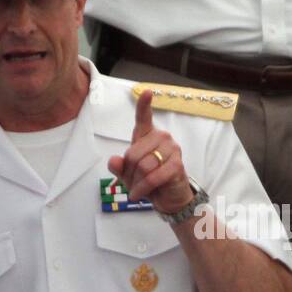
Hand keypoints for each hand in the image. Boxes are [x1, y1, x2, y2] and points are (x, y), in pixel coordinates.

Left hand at [107, 90, 192, 216]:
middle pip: (133, 154)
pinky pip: (153, 177)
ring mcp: (172, 150)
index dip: (144, 105)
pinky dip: (142, 189)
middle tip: (132, 182)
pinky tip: (139, 195)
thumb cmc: (148, 181)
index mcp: (148, 136)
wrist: (168, 199)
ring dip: (135, 183)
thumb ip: (119, 167)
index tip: (146, 92)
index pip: (144, 118)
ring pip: (143, 166)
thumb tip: (114, 160)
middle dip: (128, 173)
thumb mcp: (128, 175)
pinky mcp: (177, 165)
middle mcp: (162, 138)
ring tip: (137, 188)